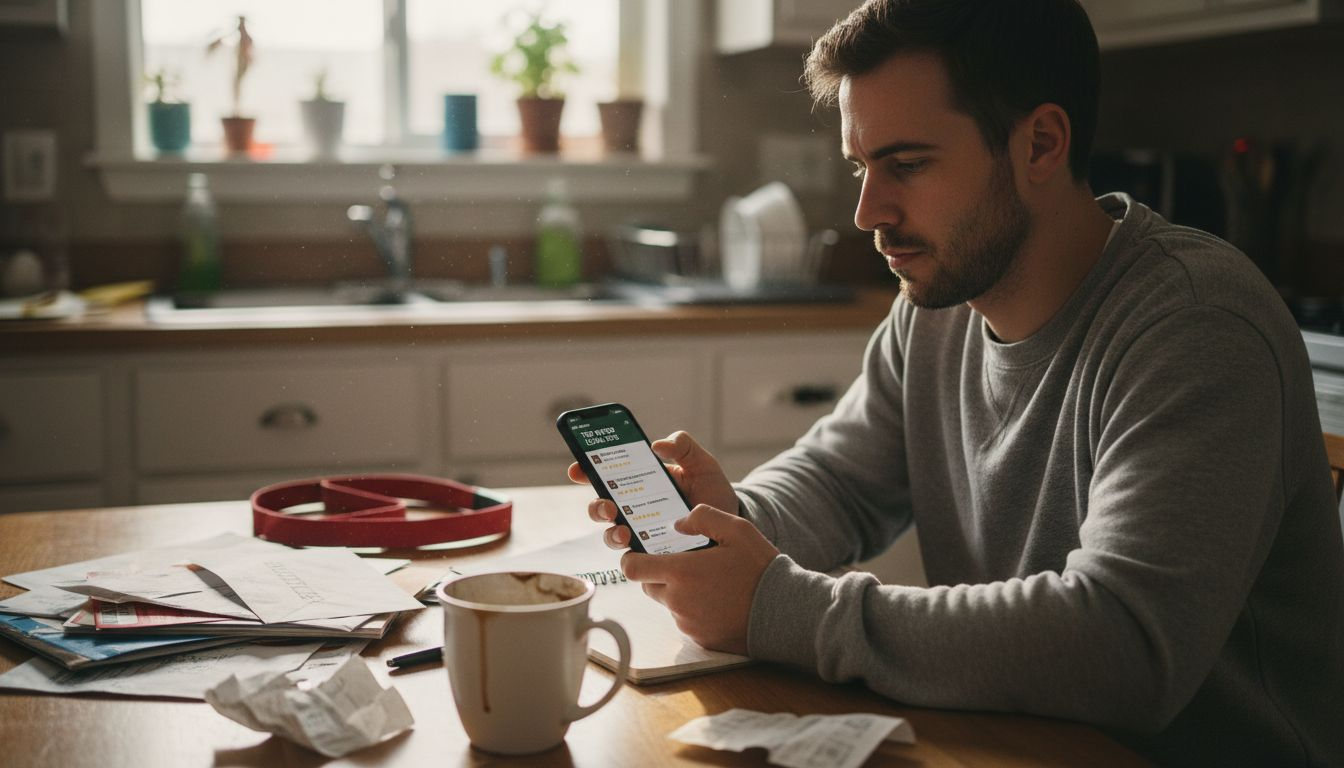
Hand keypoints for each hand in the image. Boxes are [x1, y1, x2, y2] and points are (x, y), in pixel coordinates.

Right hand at [567, 431, 738, 548]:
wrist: (733, 527)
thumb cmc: (713, 493)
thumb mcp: (702, 464)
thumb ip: (684, 447)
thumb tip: (657, 445)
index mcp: (642, 483)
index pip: (608, 476)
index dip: (587, 471)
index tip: (577, 469)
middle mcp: (636, 509)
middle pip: (602, 508)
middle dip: (596, 506)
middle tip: (608, 505)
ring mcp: (643, 533)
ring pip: (613, 535)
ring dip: (612, 533)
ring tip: (624, 531)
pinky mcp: (653, 555)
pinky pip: (635, 558)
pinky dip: (633, 554)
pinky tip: (641, 549)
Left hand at [620, 504, 778, 653]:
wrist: (784, 612)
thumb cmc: (760, 568)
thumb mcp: (737, 529)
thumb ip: (703, 518)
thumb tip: (678, 523)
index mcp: (680, 572)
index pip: (632, 568)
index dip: (632, 559)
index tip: (640, 553)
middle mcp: (677, 601)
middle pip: (649, 586)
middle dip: (659, 574)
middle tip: (686, 564)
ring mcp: (688, 623)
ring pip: (669, 604)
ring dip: (679, 593)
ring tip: (711, 582)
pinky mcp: (700, 639)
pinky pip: (687, 621)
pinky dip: (695, 610)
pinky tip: (719, 601)